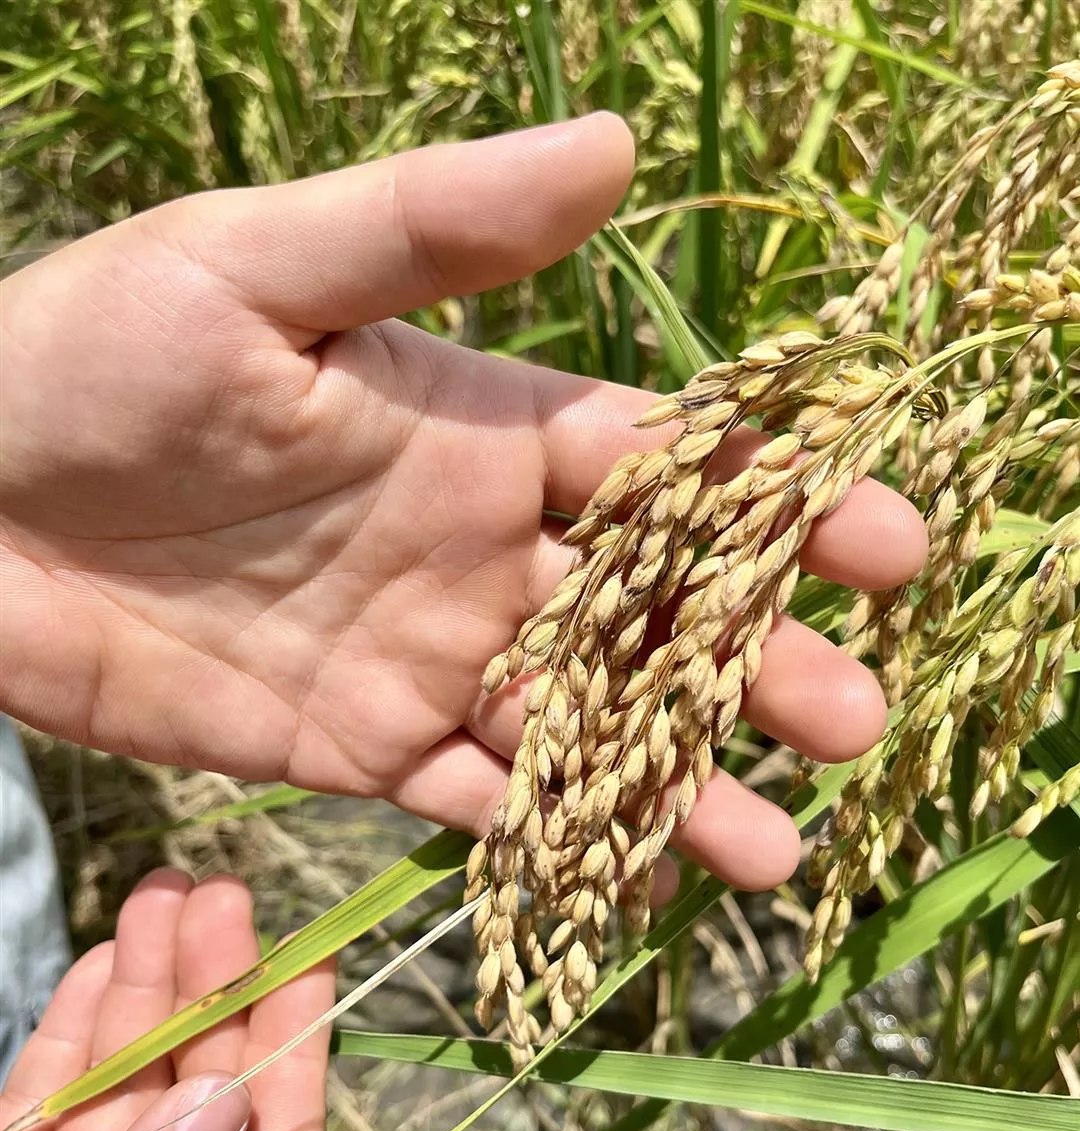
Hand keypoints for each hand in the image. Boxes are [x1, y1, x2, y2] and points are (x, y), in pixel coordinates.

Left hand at [0, 114, 926, 890]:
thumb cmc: (91, 355)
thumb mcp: (259, 264)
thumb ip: (434, 225)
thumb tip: (615, 146)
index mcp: (480, 425)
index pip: (663, 466)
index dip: (777, 506)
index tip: (886, 549)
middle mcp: (477, 545)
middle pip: (649, 614)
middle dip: (754, 666)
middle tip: (852, 724)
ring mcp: (425, 654)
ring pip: (581, 726)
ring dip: (679, 781)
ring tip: (773, 848)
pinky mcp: (358, 747)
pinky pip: (477, 801)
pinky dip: (555, 838)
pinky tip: (637, 878)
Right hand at [0, 871, 334, 1130]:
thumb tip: (221, 1100)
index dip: (294, 1054)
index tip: (312, 958)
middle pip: (198, 1107)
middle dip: (216, 996)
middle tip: (223, 894)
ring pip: (120, 1094)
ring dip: (145, 995)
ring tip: (166, 900)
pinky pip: (39, 1113)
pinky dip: (68, 1040)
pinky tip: (101, 970)